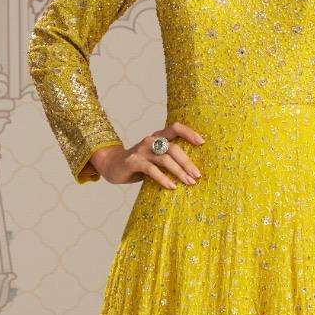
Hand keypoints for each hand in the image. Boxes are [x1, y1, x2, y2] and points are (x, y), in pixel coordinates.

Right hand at [89, 121, 204, 187]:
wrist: (112, 166)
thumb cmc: (139, 164)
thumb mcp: (155, 158)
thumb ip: (169, 158)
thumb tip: (193, 171)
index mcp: (157, 136)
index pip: (175, 127)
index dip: (189, 132)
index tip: (202, 142)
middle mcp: (150, 140)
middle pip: (174, 148)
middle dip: (187, 162)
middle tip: (197, 175)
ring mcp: (141, 150)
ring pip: (165, 159)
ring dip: (179, 172)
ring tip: (189, 182)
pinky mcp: (134, 161)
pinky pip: (152, 170)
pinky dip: (164, 179)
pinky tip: (172, 187)